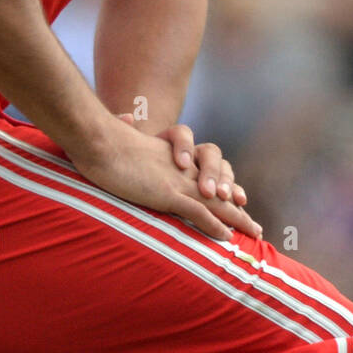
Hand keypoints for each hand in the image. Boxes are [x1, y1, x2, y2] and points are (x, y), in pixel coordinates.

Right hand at [70, 116, 262, 242]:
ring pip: (216, 201)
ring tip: (253, 234)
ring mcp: (176, 180)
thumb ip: (128, 128)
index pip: (208, 168)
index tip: (237, 199)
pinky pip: (197, 211)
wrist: (98, 141)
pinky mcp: (167, 193)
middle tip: (254, 226)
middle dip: (238, 207)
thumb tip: (125, 115)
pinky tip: (226, 237)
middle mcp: (181, 168)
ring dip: (237, 218)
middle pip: (219, 186)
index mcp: (172, 155)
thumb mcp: (122, 135)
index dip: (225, 184)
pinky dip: (214, 224)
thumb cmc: (103, 141)